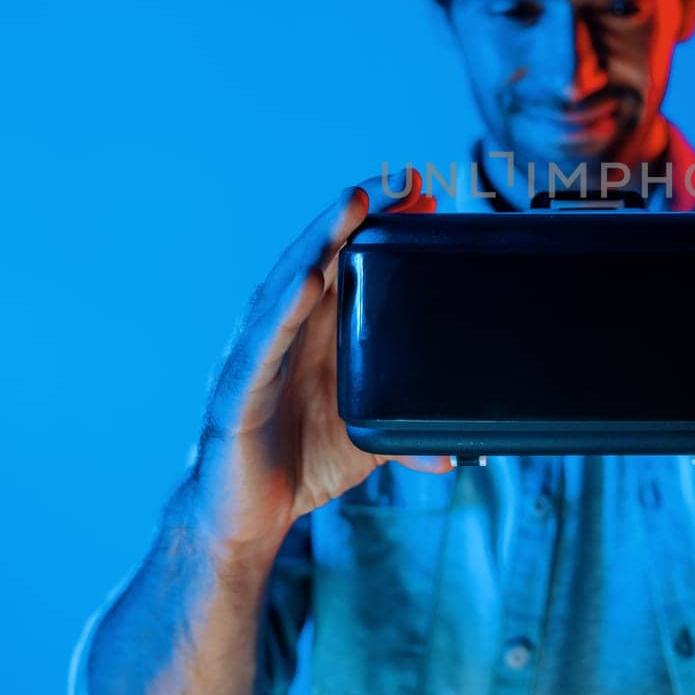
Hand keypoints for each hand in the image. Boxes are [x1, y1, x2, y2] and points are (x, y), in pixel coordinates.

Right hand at [188, 168, 451, 558]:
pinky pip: (262, 343)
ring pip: (289, 282)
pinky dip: (284, 308)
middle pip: (322, 254)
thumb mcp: (368, 439)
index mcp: (319, 330)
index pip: (348, 259)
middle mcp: (288, 329)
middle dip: (360, 211)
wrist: (246, 517)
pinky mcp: (239, 390)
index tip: (423, 192)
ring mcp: (260, 353)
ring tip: (354, 202)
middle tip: (404, 178)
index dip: (380, 223)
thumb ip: (409, 433)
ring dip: (322, 239)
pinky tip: (307, 281)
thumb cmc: (299, 461)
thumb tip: (455, 450)